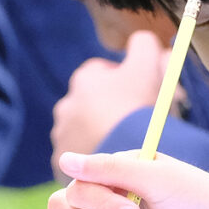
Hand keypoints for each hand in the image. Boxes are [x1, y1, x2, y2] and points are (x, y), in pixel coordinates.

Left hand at [49, 30, 168, 165]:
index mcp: (84, 80)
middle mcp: (66, 106)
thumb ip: (144, 44)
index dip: (126, 82)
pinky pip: (79, 162)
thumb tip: (143, 39)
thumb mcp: (148, 66)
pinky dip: (92, 162)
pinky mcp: (62, 167)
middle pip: (91, 105)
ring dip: (99, 138)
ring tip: (122, 150)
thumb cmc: (137, 109)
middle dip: (108, 111)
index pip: (103, 73)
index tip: (141, 95)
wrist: (126, 159)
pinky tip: (112, 169)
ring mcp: (61, 138)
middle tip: (133, 126)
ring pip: (83, 135)